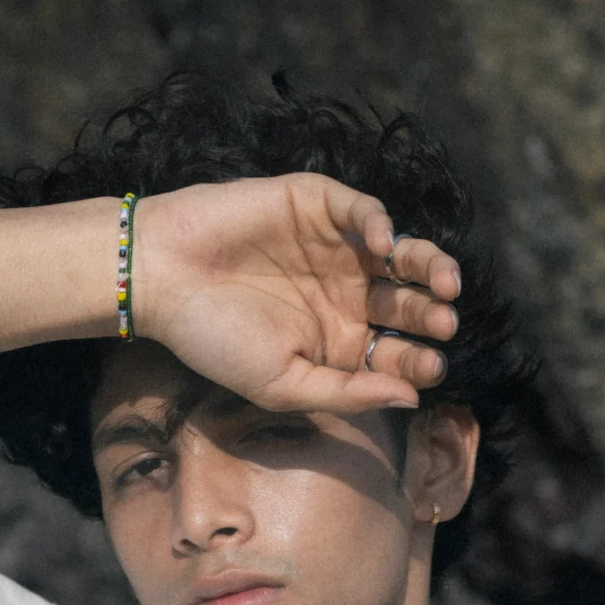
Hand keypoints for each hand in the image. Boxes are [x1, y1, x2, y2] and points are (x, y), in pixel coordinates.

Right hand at [132, 175, 460, 417]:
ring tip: (444, 283)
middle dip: (431, 314)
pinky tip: (384, 244)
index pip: (393, 352)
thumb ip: (347, 392)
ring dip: (427, 266)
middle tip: (444, 323)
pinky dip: (378, 222)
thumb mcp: (283, 384)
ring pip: (398, 253)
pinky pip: (361, 210)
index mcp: (337, 341)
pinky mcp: (316, 205)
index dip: (419, 360)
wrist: (160, 279)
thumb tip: (413, 399)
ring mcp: (333, 248)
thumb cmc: (215, 341)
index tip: (431, 367)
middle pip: (405, 303)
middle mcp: (343, 294)